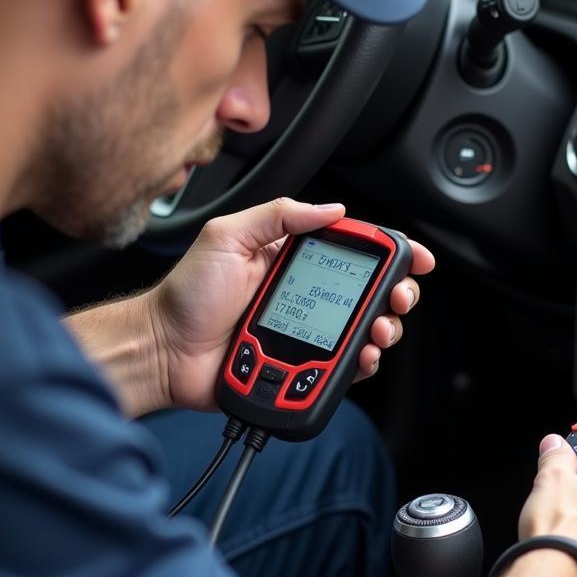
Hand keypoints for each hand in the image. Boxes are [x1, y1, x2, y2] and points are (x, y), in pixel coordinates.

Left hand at [143, 198, 434, 411]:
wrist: (163, 353)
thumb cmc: (186, 296)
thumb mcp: (226, 237)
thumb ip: (276, 216)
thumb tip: (331, 209)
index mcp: (291, 259)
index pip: (351, 250)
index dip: (388, 252)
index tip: (412, 256)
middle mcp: (304, 294)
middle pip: (368, 292)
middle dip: (396, 293)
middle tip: (400, 298)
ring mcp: (305, 332)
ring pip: (363, 331)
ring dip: (384, 330)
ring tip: (380, 332)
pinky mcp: (300, 366)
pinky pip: (343, 367)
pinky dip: (361, 364)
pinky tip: (361, 358)